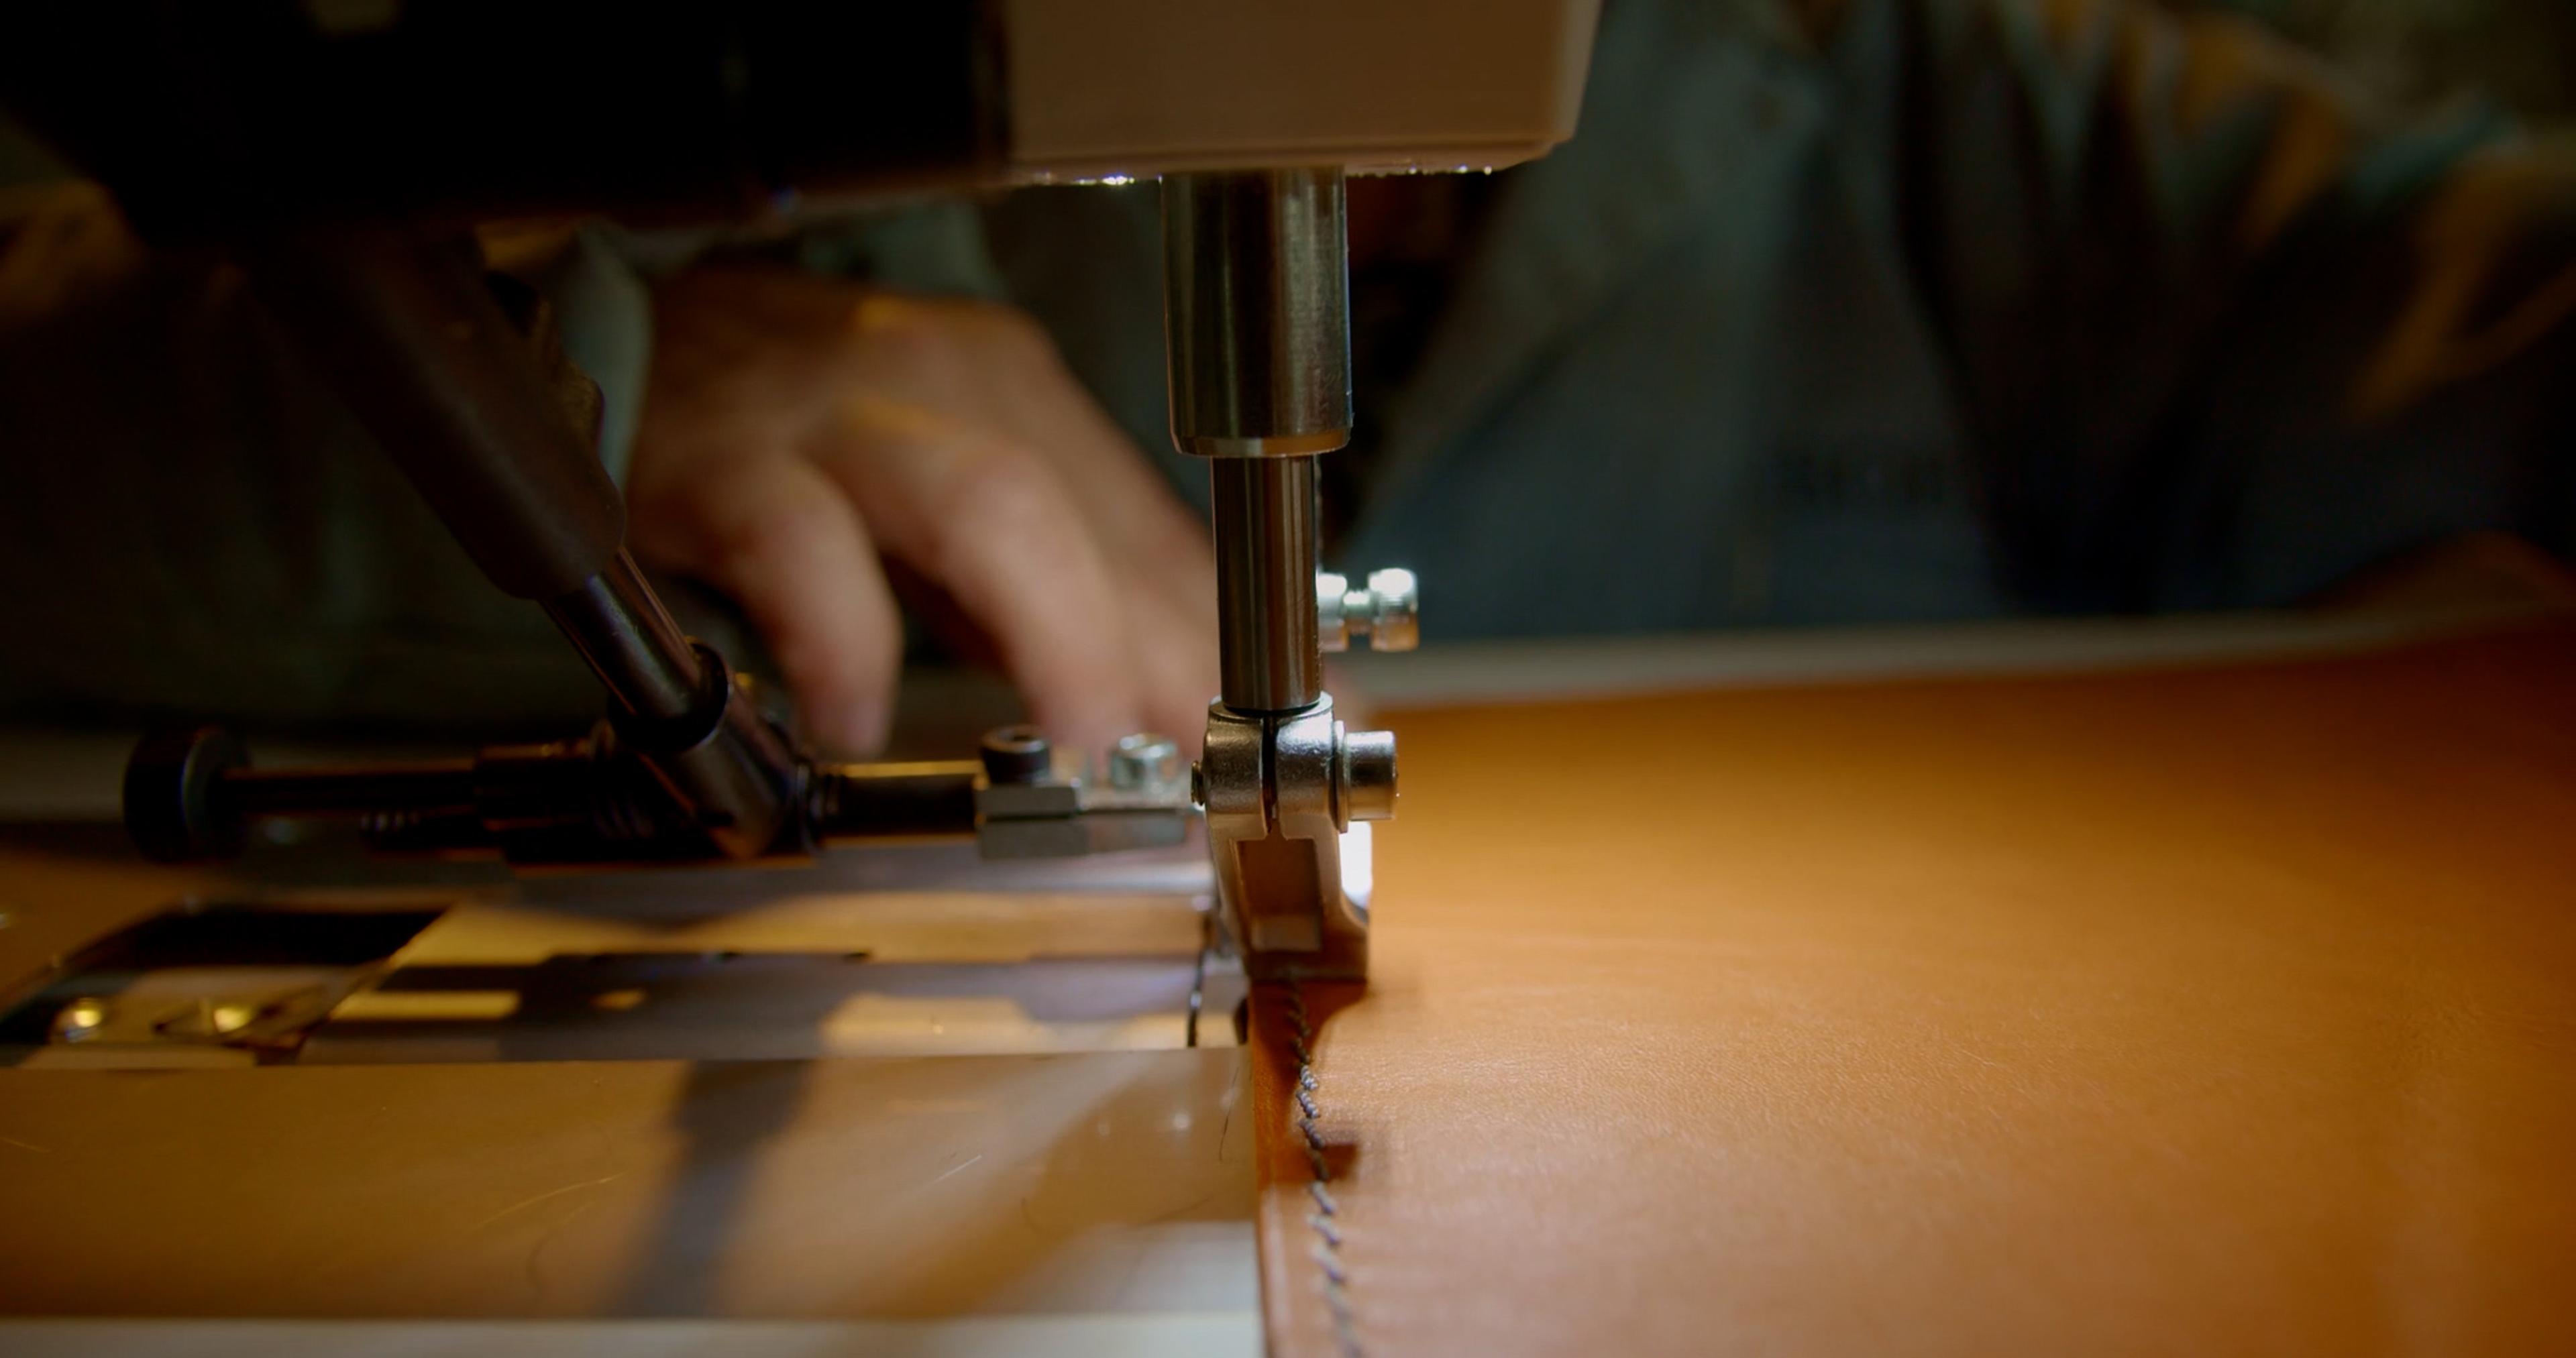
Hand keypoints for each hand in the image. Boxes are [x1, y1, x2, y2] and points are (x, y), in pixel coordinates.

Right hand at [628, 265, 1217, 756]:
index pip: (1144, 523)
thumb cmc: (790, 426)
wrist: (613, 345)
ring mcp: (835, 412)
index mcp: (1010, 390)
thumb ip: (1039, 585)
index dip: (1206, 639)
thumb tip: (1154, 697)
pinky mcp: (725, 456)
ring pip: (982, 510)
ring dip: (1051, 636)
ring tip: (1082, 743)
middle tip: (1187, 757)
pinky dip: (845, 644)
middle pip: (1078, 514)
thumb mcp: (939, 490)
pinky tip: (853, 718)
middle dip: (1150, 648)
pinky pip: (802, 548)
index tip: (1246, 733)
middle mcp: (941, 381)